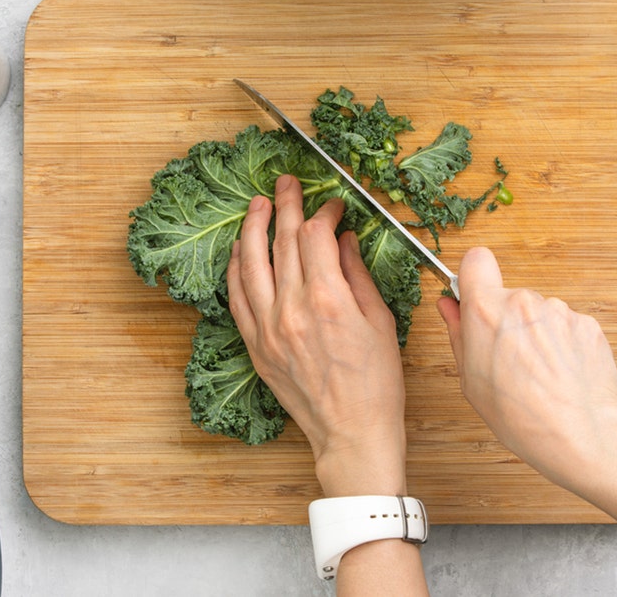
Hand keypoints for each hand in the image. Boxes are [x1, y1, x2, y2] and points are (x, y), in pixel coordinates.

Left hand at [227, 175, 406, 497]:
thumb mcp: (380, 322)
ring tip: (257, 204)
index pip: (317, 235)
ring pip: (251, 263)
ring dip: (252, 228)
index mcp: (328, 300)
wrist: (352, 434)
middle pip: (283, 241)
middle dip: (287, 205)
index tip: (333, 205)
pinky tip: (240, 251)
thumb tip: (344, 241)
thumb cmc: (376, 384)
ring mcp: (268, 328)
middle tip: (288, 183)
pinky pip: (237, 298)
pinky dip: (236, 269)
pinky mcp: (256, 346)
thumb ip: (357, 275)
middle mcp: (291, 309)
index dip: (324, 211)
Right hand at [436, 247, 616, 490]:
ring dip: (538, 335)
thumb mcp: (470, 379)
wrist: (576, 433)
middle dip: (508, 320)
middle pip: (510, 296)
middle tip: (511, 360)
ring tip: (542, 375)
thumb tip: (449, 306)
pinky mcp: (587, 324)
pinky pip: (568, 327)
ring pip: (541, 314)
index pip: (476, 261)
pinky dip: (564, 346)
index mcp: (487, 311)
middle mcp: (523, 301)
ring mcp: (559, 311)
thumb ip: (459, 334)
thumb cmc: (518, 415)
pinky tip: (564, 375)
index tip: (476, 299)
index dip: (474, 277)